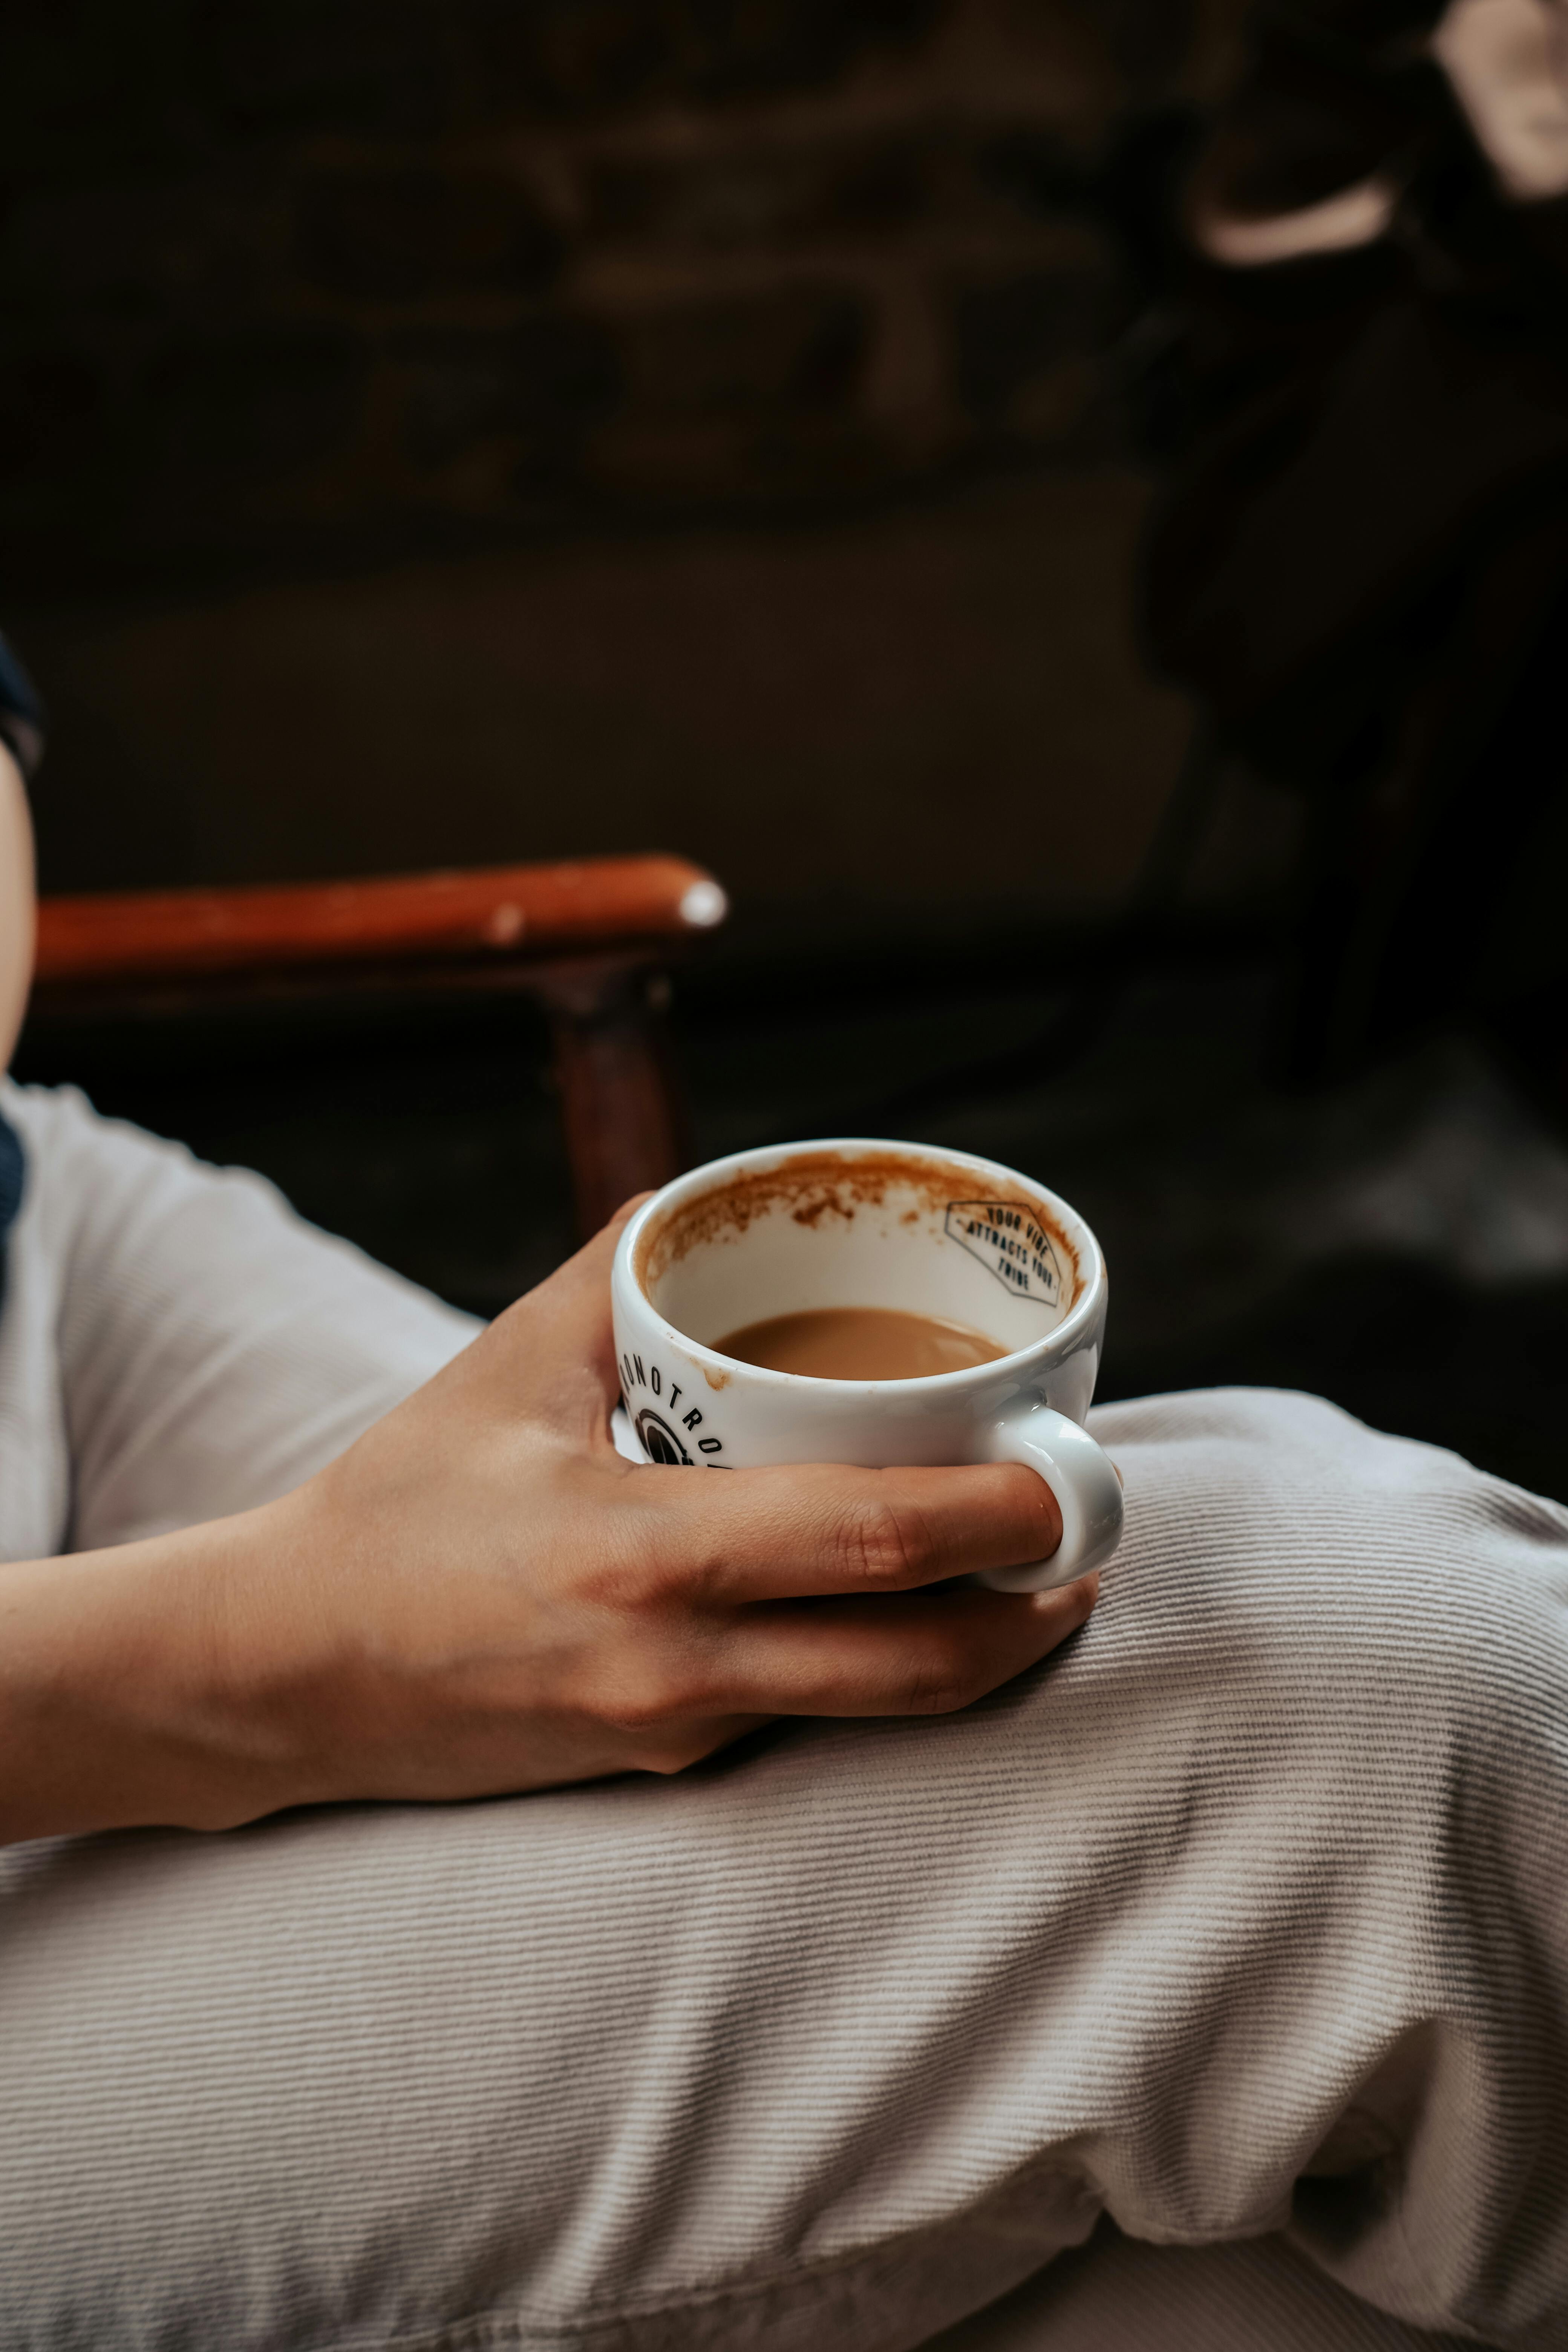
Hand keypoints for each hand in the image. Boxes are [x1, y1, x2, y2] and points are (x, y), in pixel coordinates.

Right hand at [0, 1209, 1095, 1839]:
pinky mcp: (660, 1767)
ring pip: (877, 1709)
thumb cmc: (399, 1504)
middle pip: (914, 1660)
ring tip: (1036, 1587)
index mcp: (642, 1549)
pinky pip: (806, 1719)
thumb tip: (717, 1195)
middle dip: (1032, 1610)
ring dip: (978, 1654)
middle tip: (1092, 1541)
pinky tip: (904, 1613)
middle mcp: (673, 1662)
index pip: (872, 1540)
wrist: (284, 1671)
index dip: (1000, 1519)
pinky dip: (881, 1669)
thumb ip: (621, 1267)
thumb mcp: (509, 1365)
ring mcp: (672, 1731)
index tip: (1072, 1475)